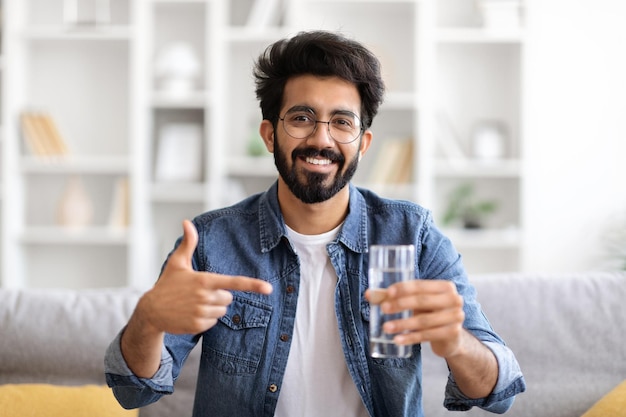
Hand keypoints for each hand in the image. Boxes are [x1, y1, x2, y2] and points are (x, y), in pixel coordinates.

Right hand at [138, 219, 272, 334]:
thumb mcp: (177, 263)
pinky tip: (191, 313)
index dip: (252, 285)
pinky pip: (213, 323)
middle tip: (201, 293)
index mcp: (204, 280)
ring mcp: (201, 312)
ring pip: (222, 311)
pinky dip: (206, 319)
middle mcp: (204, 297)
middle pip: (228, 298)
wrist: (150, 311)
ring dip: (213, 308)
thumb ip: (188, 243)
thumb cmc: (166, 284)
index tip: (268, 288)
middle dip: (219, 296)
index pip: (233, 283)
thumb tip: (187, 222)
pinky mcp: (197, 325)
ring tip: (194, 303)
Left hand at [366, 280, 464, 357]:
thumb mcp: (416, 303)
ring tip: (386, 327)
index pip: (421, 285)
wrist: (451, 336)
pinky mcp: (452, 333)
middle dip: (401, 305)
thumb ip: (394, 297)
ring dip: (403, 324)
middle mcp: (454, 299)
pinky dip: (411, 338)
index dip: (403, 288)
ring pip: (424, 320)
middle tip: (384, 309)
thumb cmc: (429, 313)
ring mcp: (456, 317)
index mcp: (445, 286)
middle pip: (422, 301)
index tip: (387, 293)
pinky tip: (398, 340)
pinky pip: (427, 335)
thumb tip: (369, 294)